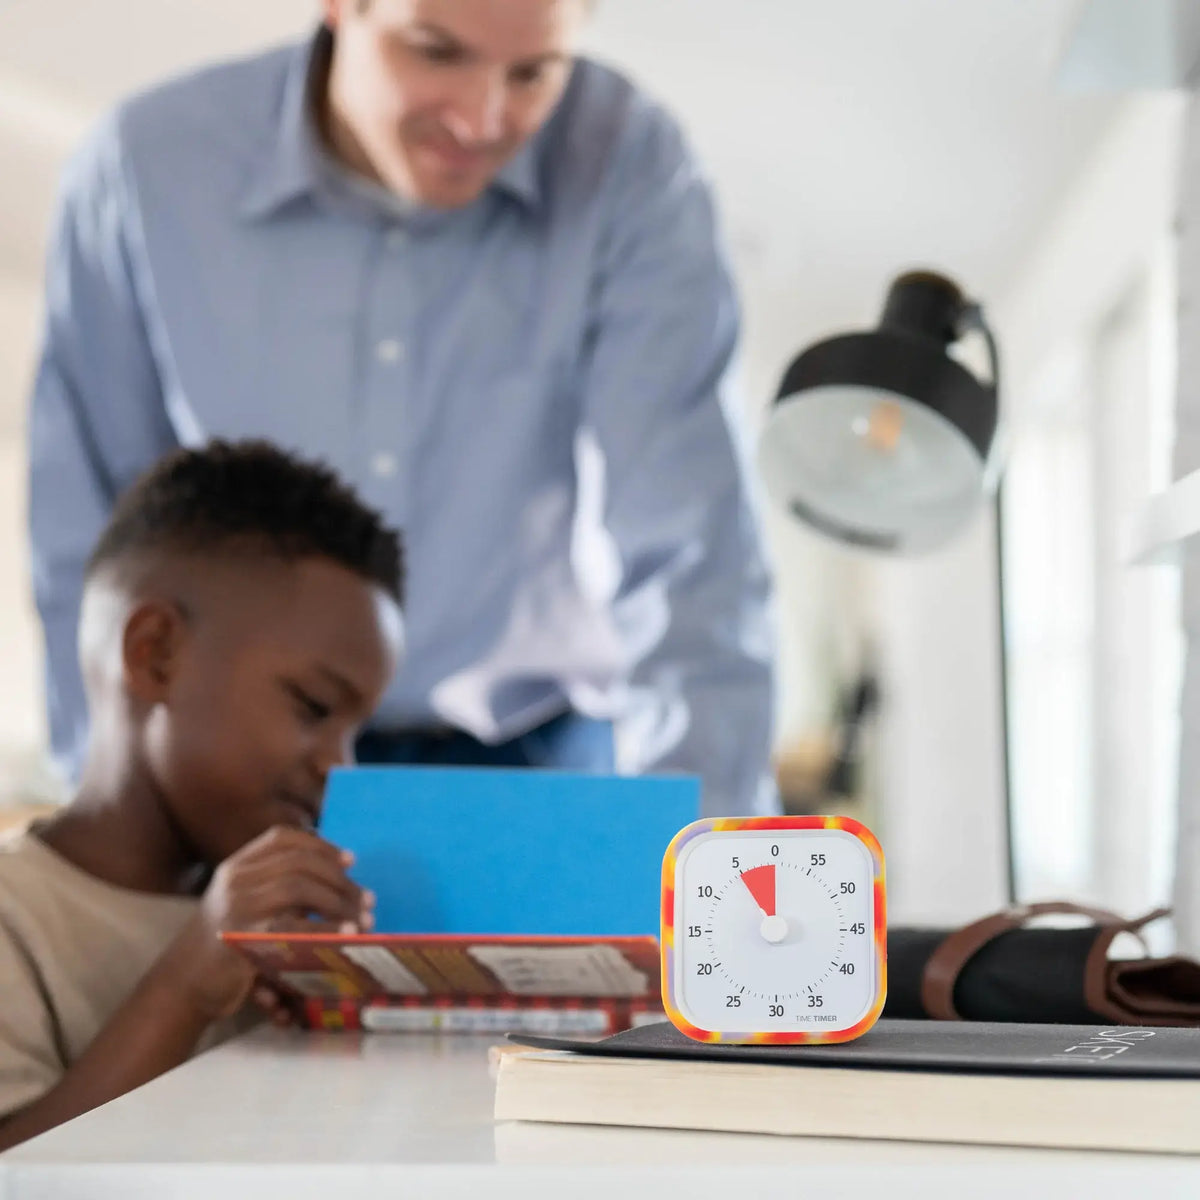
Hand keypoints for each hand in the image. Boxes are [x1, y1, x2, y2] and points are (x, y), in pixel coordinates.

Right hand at [153, 826, 373, 1020]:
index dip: (320, 845)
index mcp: (237, 866)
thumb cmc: (222, 945)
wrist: (181, 984)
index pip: (283, 838)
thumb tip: (335, 878)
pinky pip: (294, 925)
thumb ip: (275, 886)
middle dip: (340, 879)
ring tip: (364, 918)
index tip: (350, 860)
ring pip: (299, 887)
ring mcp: (237, 906)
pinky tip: (348, 933)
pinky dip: (327, 927)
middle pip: (299, 862)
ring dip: (339, 901)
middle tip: (368, 899)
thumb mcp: (242, 904)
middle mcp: (235, 879)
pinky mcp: (243, 938)